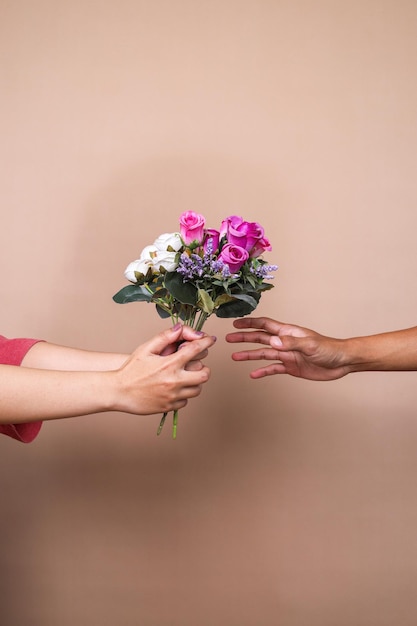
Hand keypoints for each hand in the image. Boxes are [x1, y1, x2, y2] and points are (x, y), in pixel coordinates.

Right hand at [113, 324, 215, 413]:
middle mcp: (174, 381)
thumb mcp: (145, 349)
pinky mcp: (169, 407)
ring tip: (184, 377)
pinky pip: (186, 401)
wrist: (118, 392)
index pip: (195, 350)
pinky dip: (183, 394)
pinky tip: (174, 388)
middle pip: (204, 374)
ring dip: (195, 382)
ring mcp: (172, 396)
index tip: (210, 340)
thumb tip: (180, 329)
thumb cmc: (130, 370)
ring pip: (197, 389)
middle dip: (203, 367)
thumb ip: (164, 338)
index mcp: (169, 364)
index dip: (205, 342)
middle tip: (196, 364)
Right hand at [226, 317, 348, 380]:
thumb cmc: (329, 349)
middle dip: (244, 338)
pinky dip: (263, 371)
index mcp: (288, 332)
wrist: (342, 362)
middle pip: (260, 338)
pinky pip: (273, 368)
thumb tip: (271, 342)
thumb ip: (290, 343)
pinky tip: (254, 374)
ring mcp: (287, 354)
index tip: (235, 323)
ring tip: (235, 357)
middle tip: (228, 339)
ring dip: (249, 354)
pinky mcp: (291, 367)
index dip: (250, 323)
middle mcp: (285, 342)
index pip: (265, 325)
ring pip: (264, 354)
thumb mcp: (310, 345)